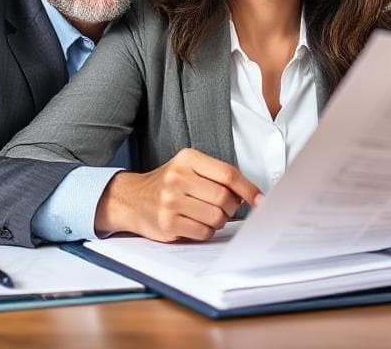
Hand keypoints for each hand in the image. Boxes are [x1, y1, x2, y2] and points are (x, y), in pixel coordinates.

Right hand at [94, 148, 262, 241]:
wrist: (130, 199)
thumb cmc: (167, 184)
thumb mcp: (188, 168)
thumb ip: (217, 176)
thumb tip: (252, 196)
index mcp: (188, 159)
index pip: (228, 174)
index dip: (248, 189)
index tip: (260, 200)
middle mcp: (178, 177)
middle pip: (224, 198)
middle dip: (230, 207)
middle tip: (223, 208)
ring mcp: (171, 201)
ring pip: (216, 217)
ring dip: (219, 221)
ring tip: (207, 216)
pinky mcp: (167, 223)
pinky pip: (203, 232)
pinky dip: (206, 231)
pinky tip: (196, 224)